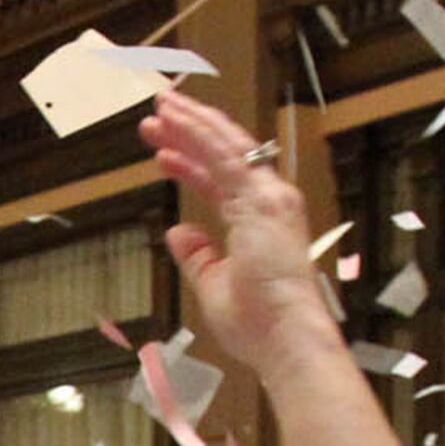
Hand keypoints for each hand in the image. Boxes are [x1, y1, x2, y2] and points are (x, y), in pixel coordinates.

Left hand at [143, 93, 337, 382]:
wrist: (287, 338)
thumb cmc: (259, 324)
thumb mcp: (214, 285)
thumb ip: (197, 256)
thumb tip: (179, 231)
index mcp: (262, 221)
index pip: (221, 182)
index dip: (190, 164)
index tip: (163, 153)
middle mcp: (270, 201)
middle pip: (224, 155)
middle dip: (190, 131)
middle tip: (157, 115)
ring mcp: (269, 198)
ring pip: (224, 145)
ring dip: (190, 123)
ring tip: (159, 107)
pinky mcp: (261, 199)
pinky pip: (223, 155)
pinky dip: (197, 133)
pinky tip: (172, 121)